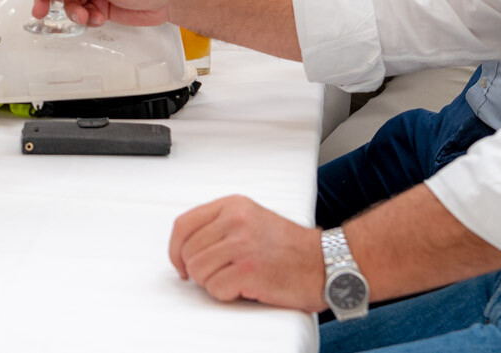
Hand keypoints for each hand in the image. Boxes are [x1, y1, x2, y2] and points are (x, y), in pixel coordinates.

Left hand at [169, 196, 324, 312]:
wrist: (325, 263)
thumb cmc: (291, 247)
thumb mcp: (251, 218)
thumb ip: (220, 224)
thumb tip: (186, 244)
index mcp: (233, 205)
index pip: (183, 224)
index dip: (175, 249)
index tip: (180, 263)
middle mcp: (235, 221)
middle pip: (188, 252)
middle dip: (198, 270)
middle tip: (219, 275)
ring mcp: (242, 245)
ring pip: (198, 272)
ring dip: (213, 283)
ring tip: (236, 279)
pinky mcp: (248, 270)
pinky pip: (215, 289)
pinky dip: (226, 295)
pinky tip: (244, 288)